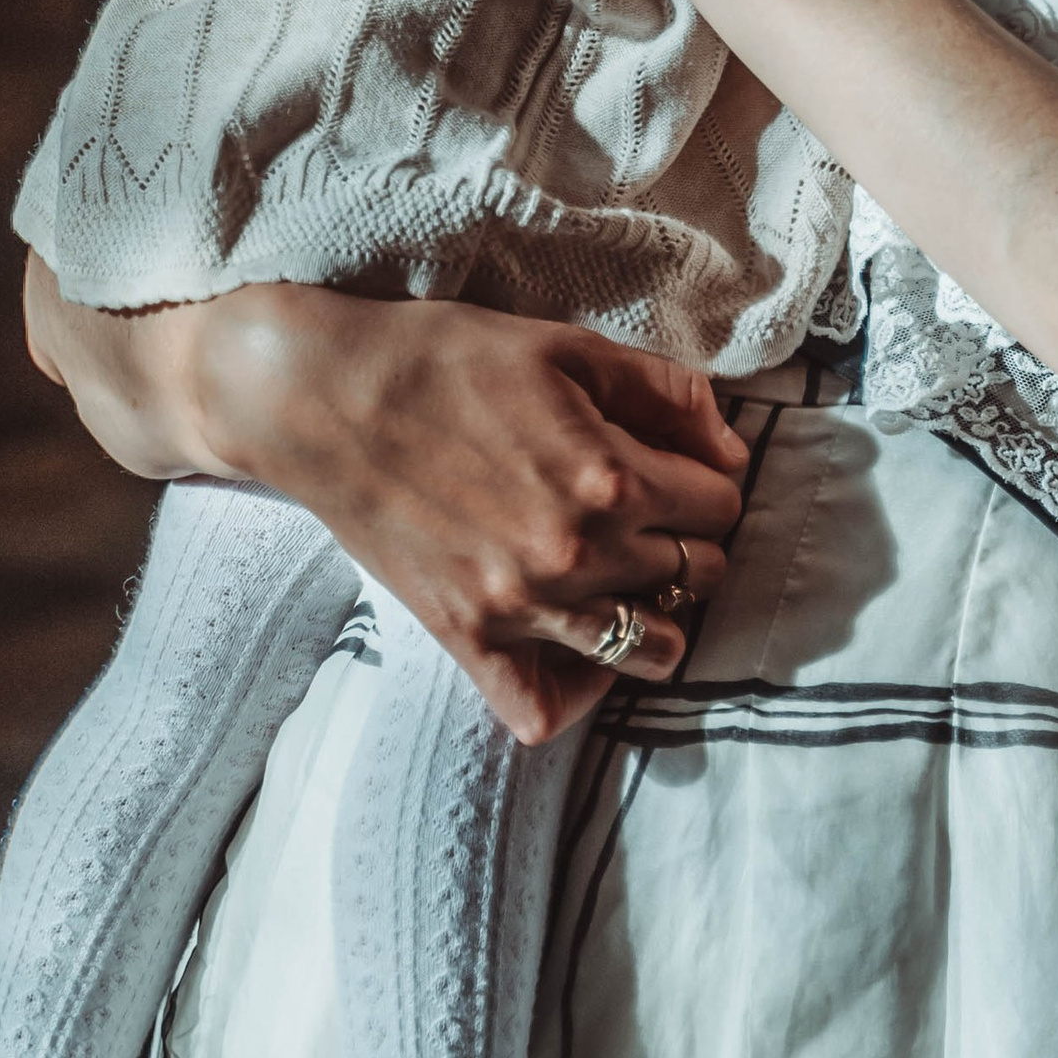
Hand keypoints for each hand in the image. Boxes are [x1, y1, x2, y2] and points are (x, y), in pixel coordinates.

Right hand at [27, 259, 748, 746]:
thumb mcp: (570, 347)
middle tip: (662, 514)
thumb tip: (731, 449)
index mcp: (609, 476)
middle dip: (694, 541)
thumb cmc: (447, 359)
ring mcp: (520, 607)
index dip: (713, 481)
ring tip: (637, 578)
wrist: (326, 399)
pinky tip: (581, 645)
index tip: (688, 469)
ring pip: (648, 652)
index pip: (722, 505)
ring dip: (661, 616)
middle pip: (698, 576)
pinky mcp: (466, 639)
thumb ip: (667, 394)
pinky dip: (576, 690)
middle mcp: (574, 555)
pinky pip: (543, 709)